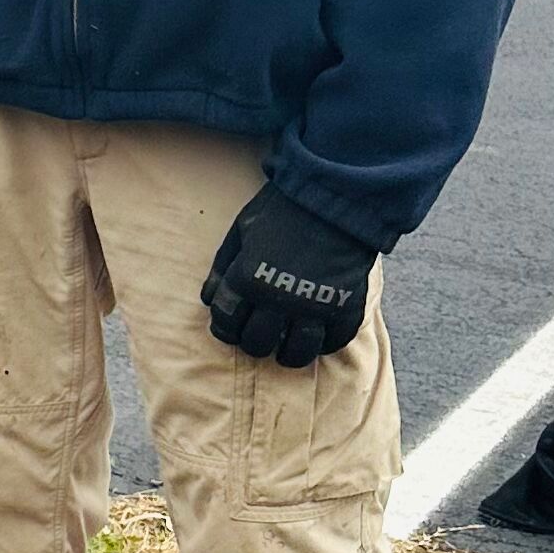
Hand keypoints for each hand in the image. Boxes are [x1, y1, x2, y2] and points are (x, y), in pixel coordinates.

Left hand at [202, 186, 374, 367]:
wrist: (333, 198)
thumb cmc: (280, 211)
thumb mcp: (240, 232)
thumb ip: (222, 268)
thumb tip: (207, 300)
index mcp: (248, 280)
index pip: (227, 323)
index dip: (224, 328)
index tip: (230, 327)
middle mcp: (279, 300)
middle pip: (258, 344)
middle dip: (252, 343)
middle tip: (258, 337)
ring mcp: (315, 307)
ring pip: (296, 353)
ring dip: (287, 355)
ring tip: (285, 349)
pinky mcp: (345, 307)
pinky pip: (334, 342)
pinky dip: (324, 345)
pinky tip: (317, 338)